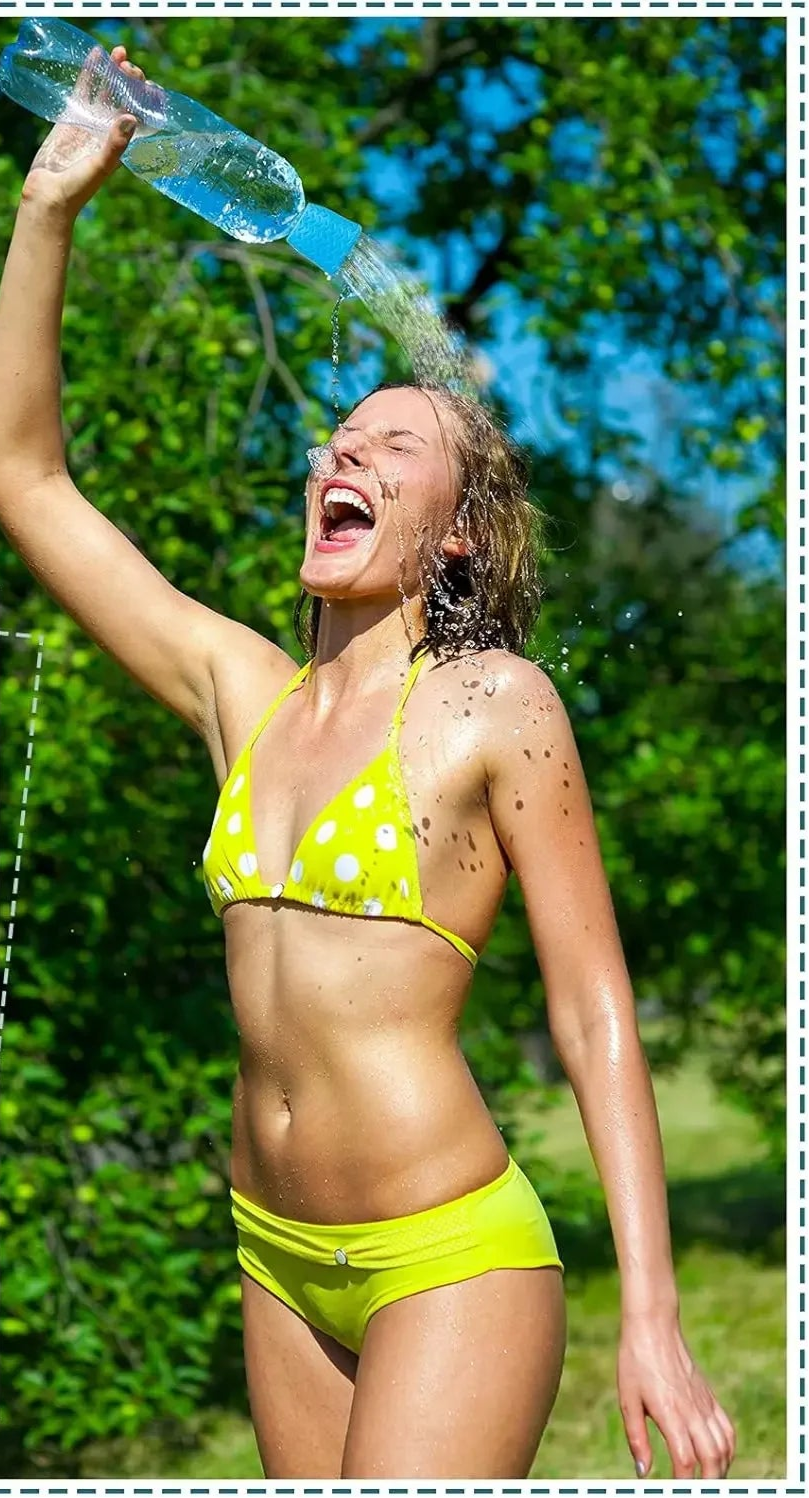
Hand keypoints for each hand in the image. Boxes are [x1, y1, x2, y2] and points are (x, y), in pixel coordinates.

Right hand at [20, 45, 146, 221]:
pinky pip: (83, 90)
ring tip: (120, 52)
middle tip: (132, 68)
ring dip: (112, 72)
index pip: (139, 117)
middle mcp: (108, 132)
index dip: (147, 101)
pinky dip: (89, 73)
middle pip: (123, 99)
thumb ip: (115, 143)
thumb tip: (131, 116)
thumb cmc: (78, 188)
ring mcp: (90, 123)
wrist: (49, 195)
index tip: (152, 86)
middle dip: (130, 81)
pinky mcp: (71, 117)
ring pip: (104, 91)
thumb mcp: (101, 165)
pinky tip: (96, 55)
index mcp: (121, 145)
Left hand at [617, 1313, 735, 1476]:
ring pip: (724, 1445)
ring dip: (720, 1467)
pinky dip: (727, 1447)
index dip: (683, 1482)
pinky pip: (726, 1427)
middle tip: (696, 1489)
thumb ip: (636, 1438)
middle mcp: (692, 1411)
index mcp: (670, 1413)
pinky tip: (718, 1455)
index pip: (685, 1460)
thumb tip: (643, 1472)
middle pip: (713, 1458)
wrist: (653, 1326)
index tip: (676, 1489)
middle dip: (708, 1482)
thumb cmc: (635, 1360)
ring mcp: (704, 1403)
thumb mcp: (628, 1399)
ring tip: (707, 1479)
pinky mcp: (708, 1395)